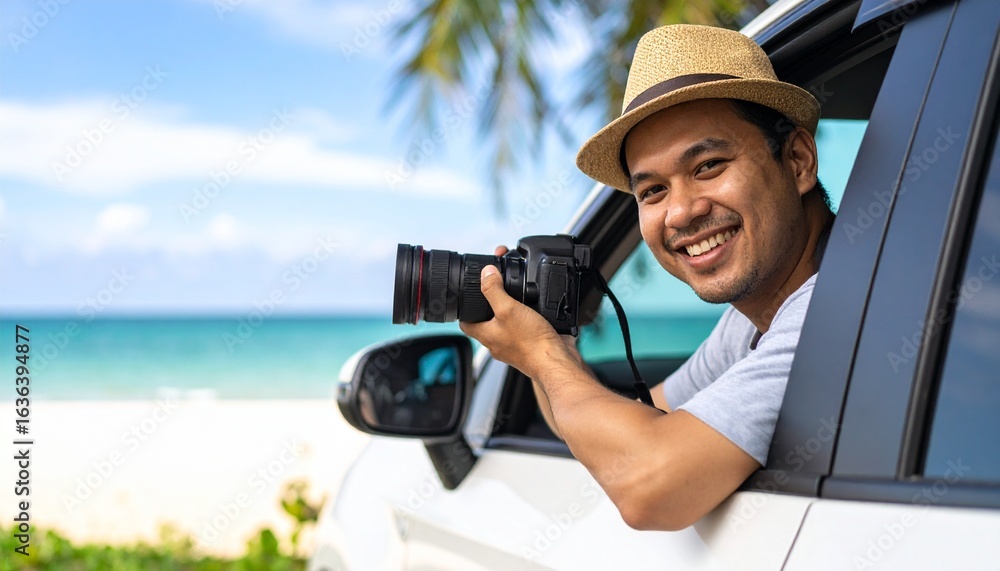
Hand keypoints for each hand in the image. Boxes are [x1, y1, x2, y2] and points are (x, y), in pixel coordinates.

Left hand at [459, 246, 573, 378]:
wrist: (555, 361)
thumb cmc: (531, 343)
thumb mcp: (508, 309)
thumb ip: (494, 290)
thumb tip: (486, 274)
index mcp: (487, 336)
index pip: (466, 324)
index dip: (465, 311)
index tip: (467, 300)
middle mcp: (498, 344)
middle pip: (485, 325)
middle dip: (488, 310)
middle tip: (493, 295)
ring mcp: (514, 347)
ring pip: (505, 328)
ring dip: (509, 315)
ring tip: (514, 301)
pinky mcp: (529, 347)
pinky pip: (523, 332)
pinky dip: (526, 322)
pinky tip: (534, 313)